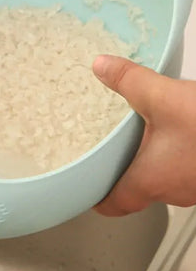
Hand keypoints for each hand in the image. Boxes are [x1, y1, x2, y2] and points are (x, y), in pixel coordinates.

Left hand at [92, 55, 195, 215]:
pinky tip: (175, 129)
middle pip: (137, 190)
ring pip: (163, 178)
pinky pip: (184, 166)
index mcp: (150, 180)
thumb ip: (128, 80)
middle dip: (121, 170)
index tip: (85, 190)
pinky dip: (174, 151)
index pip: (114, 204)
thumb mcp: (162, 96)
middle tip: (104, 150)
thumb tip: (102, 66)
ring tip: (135, 135)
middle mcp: (174, 190)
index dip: (96, 198)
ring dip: (149, 158)